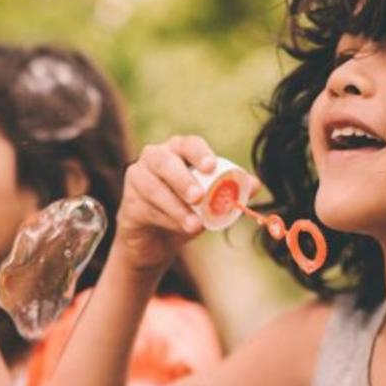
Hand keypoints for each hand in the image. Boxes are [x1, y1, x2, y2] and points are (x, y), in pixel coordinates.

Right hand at [115, 136, 257, 270]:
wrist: (156, 241)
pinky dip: (165, 220)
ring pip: (154, 188)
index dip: (199, 153)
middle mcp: (155, 158)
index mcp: (178, 151)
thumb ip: (232, 192)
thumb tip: (256, 184)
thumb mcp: (212, 203)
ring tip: (193, 225)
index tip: (211, 167)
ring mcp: (138, 178)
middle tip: (198, 197)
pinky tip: (177, 228)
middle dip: (182, 179)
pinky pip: (146, 209)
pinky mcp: (128, 202)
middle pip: (164, 161)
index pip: (188, 144)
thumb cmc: (187, 212)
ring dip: (176, 208)